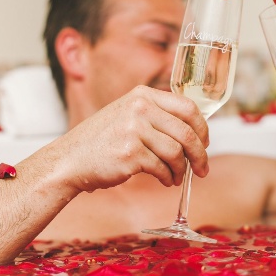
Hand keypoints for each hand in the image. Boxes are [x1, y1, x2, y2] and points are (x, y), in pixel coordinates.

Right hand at [48, 86, 209, 192]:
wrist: (70, 160)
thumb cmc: (102, 141)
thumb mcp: (128, 115)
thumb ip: (156, 116)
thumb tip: (194, 132)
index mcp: (143, 95)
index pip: (188, 107)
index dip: (202, 128)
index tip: (205, 143)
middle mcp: (139, 108)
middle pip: (186, 132)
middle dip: (200, 154)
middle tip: (203, 168)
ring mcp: (134, 130)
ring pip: (176, 152)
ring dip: (182, 169)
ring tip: (177, 177)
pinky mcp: (130, 153)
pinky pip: (162, 168)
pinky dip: (168, 177)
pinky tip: (165, 180)